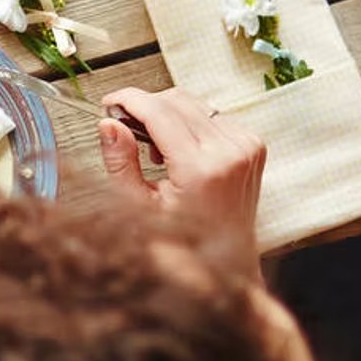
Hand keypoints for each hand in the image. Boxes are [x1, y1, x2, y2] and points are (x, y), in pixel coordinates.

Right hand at [99, 85, 264, 278]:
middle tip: (125, 127)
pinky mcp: (252, 145)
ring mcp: (245, 147)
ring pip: (193, 103)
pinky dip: (189, 123)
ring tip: (156, 149)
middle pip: (175, 100)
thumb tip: (109, 125)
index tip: (109, 103)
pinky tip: (180, 150)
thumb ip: (121, 162)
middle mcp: (228, 153)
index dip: (127, 100)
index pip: (158, 111)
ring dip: (167, 114)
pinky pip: (211, 114)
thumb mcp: (140, 206)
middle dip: (144, 106)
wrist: (229, 261)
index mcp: (201, 169)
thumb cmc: (184, 244)